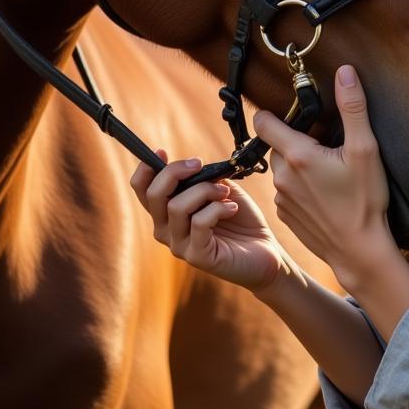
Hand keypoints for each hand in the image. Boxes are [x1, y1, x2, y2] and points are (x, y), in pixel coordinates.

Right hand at [130, 149, 285, 294]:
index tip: (161, 151)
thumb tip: (194, 166)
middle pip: (154, 195)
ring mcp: (179, 245)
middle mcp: (167, 231)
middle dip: (174, 172)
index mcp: (168, 213)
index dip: (145, 169)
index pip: (143, 191)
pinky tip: (232, 209)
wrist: (264, 252)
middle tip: (198, 163)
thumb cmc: (241, 220)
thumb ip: (204, 178)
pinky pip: (199, 222)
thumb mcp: (222, 190)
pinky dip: (218, 208)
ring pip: (176, 206)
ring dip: (204, 190)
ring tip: (225, 192)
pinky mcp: (197, 256)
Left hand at [255, 64, 394, 291]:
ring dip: (298, 165)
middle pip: (277, 144)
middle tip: (327, 149)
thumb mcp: (366, 149)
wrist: (359, 250)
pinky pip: (286, 191)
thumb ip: (353, 107)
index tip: (296, 114)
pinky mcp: (286, 216)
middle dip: (296, 141)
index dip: (276, 113)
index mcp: (297, 155)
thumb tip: (344, 71)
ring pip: (282, 168)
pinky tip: (324, 195)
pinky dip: (300, 188)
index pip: (263, 121)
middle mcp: (282, 176)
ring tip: (328, 174)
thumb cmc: (364, 200)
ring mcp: (281, 199)